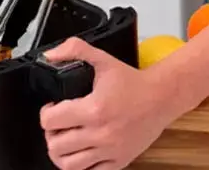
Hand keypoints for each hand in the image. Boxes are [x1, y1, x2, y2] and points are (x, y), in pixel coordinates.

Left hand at [39, 38, 178, 169]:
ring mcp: (110, 151)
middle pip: (56, 146)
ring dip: (61, 153)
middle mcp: (101, 134)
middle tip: (58, 126)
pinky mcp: (120, 161)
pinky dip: (81, 165)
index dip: (46, 114)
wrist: (161, 97)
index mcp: (94, 110)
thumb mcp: (102, 59)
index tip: (52, 109)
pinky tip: (82, 152)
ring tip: (65, 141)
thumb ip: (74, 49)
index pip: (50, 121)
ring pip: (69, 165)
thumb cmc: (133, 82)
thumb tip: (50, 55)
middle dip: (51, 134)